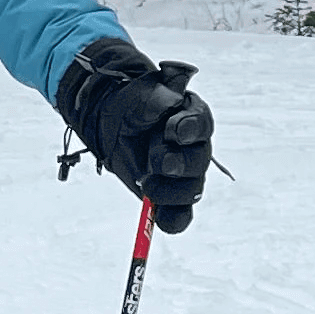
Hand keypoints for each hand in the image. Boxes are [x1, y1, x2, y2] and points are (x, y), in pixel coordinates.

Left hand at [55, 37, 212, 230]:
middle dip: (179, 164)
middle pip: (199, 162)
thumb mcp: (141, 94)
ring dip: (171, 192)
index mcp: (192, 117)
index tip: (173, 131)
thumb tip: (170, 101)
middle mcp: (194, 148)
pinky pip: (180, 216)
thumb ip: (157, 98)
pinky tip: (159, 216)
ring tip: (147, 183)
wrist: (111, 122)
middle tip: (157, 162)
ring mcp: (185, 175)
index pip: (202, 124)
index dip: (191, 130)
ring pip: (192, 191)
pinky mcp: (171, 197)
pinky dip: (172, 219)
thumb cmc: (132, 105)